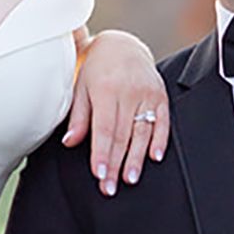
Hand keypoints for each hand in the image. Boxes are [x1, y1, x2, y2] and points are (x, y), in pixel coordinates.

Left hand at [64, 29, 169, 193]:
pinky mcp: (161, 96)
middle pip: (123, 135)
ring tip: (130, 178)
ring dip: (136, 158)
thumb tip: (70, 142)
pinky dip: (159, 141)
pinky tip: (154, 158)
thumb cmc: (97, 69)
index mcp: (107, 89)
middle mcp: (129, 92)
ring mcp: (148, 94)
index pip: (104, 129)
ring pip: (143, 132)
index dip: (102, 154)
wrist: (122, 45)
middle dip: (116, 164)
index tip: (99, 174)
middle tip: (110, 187)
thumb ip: (78, 116)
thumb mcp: (81, 87)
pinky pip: (163, 122)